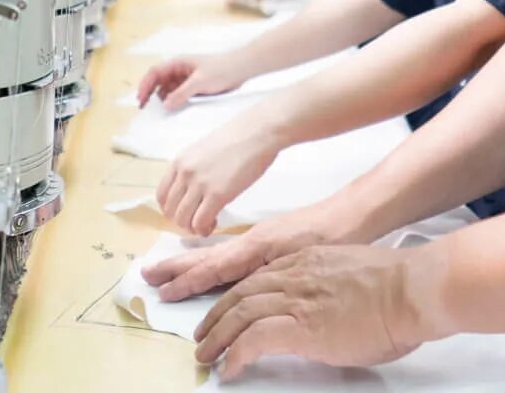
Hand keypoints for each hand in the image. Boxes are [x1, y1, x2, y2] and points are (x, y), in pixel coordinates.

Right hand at [136, 55, 248, 109]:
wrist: (241, 69)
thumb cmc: (221, 70)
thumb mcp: (200, 82)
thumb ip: (181, 93)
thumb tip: (165, 105)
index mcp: (177, 63)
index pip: (154, 73)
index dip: (145, 85)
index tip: (141, 99)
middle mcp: (179, 71)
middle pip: (158, 82)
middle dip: (150, 94)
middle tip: (145, 109)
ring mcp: (186, 79)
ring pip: (168, 90)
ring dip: (163, 100)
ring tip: (159, 113)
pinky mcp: (193, 88)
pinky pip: (179, 96)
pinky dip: (174, 102)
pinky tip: (173, 111)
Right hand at [143, 207, 340, 301]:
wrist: (356, 213)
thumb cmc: (334, 234)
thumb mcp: (302, 257)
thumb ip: (270, 272)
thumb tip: (244, 286)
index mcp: (257, 245)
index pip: (213, 266)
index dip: (188, 281)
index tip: (164, 290)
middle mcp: (253, 242)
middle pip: (207, 257)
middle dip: (177, 268)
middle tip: (147, 275)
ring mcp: (261, 241)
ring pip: (218, 255)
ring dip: (190, 264)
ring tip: (167, 270)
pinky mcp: (271, 241)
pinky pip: (232, 253)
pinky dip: (213, 260)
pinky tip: (211, 267)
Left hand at [158, 116, 281, 235]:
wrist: (256, 132)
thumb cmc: (236, 139)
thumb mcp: (202, 150)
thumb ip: (192, 168)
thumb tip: (191, 189)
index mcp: (180, 162)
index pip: (162, 195)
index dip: (171, 210)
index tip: (183, 213)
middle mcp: (185, 173)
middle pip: (170, 210)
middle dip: (182, 221)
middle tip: (196, 221)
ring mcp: (200, 184)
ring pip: (183, 219)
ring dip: (192, 228)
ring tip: (205, 225)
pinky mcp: (218, 195)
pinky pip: (200, 222)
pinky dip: (204, 229)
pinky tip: (214, 223)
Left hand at [193, 244, 448, 379]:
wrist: (412, 291)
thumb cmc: (398, 289)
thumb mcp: (355, 279)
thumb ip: (333, 289)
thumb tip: (331, 310)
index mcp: (308, 262)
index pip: (259, 276)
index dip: (237, 295)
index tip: (227, 310)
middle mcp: (295, 275)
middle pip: (240, 292)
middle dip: (217, 315)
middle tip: (205, 334)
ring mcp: (296, 299)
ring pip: (238, 313)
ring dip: (218, 336)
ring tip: (206, 354)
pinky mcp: (300, 326)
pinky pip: (252, 339)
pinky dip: (235, 354)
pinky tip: (228, 368)